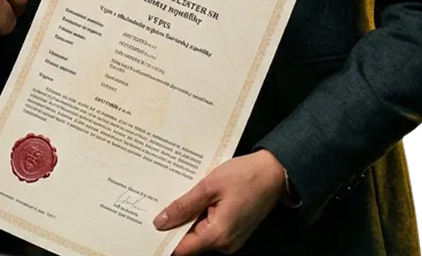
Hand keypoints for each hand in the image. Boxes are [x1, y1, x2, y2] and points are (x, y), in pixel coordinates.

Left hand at [153, 150, 286, 253]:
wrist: (273, 173)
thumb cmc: (243, 176)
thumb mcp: (209, 186)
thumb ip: (184, 206)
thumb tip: (160, 222)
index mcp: (218, 236)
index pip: (183, 249)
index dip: (165, 239)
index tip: (148, 227)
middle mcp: (225, 245)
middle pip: (191, 242)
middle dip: (175, 225)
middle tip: (157, 204)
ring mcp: (231, 239)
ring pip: (200, 234)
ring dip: (188, 218)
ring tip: (175, 196)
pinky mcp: (234, 231)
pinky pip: (210, 228)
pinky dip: (200, 216)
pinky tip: (193, 198)